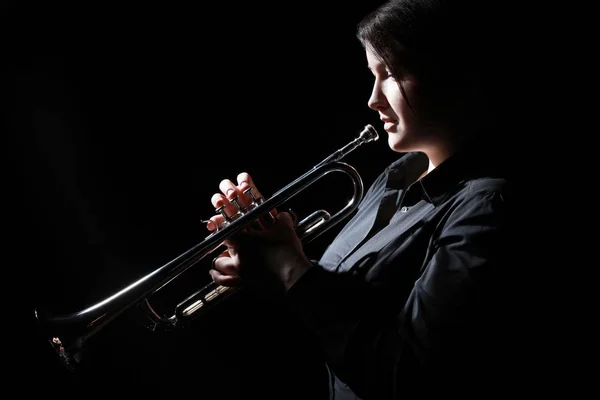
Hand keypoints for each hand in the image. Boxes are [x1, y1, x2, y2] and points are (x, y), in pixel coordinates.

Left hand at [207, 172, 312, 290]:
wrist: (294, 276)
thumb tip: (280, 214)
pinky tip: (213, 273)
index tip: (223, 222)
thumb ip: (279, 217)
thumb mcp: (285, 228)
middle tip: (233, 238)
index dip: (222, 224)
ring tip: (222, 255)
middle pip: (222, 245)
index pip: (224, 228)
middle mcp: (237, 255)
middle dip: (226, 241)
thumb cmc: (287, 252)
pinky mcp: (243, 282)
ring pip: (218, 263)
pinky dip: (217, 276)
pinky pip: (223, 280)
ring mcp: (239, 270)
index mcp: (243, 239)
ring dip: (219, 258)